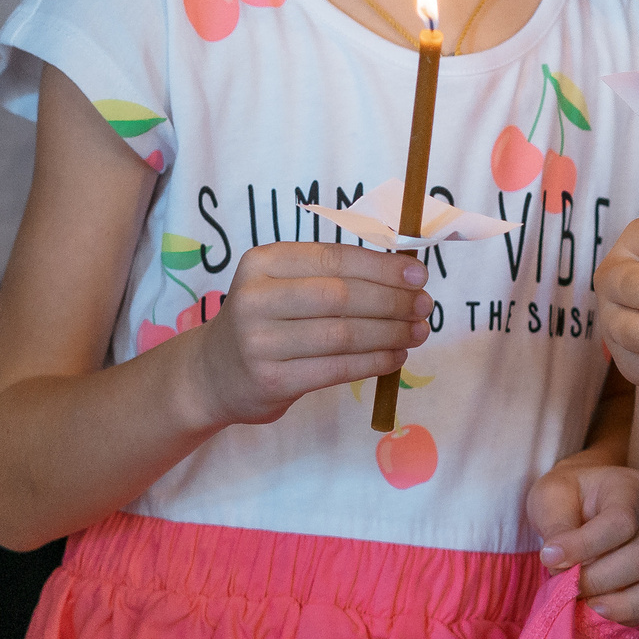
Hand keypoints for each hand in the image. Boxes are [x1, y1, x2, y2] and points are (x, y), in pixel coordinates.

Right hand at [184, 241, 429, 427]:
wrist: (214, 373)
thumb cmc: (265, 320)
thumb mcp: (284, 284)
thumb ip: (333, 275)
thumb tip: (405, 274)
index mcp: (264, 262)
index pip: (334, 258)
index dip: (382, 266)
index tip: (419, 273)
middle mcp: (256, 298)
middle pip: (341, 296)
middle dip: (392, 301)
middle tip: (425, 305)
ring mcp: (259, 341)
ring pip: (342, 335)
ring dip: (390, 333)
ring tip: (417, 332)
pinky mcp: (271, 380)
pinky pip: (336, 369)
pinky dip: (373, 362)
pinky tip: (395, 357)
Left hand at [525, 460, 638, 622]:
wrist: (584, 504)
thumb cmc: (568, 498)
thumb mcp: (551, 497)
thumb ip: (556, 525)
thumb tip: (557, 560)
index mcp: (633, 488)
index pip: (621, 521)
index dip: (585, 546)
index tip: (548, 558)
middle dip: (597, 579)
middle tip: (563, 584)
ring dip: (618, 603)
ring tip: (584, 605)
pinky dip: (628, 615)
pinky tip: (599, 613)